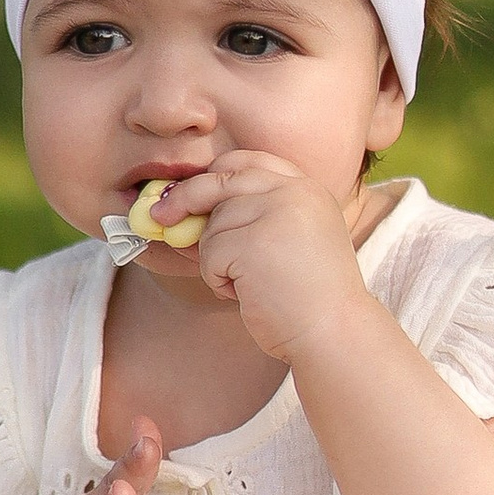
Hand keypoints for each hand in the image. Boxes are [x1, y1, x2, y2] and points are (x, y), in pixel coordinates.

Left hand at [143, 154, 369, 362]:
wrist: (334, 334)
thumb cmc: (306, 300)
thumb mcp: (283, 245)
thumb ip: (246, 221)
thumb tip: (182, 215)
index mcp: (307, 189)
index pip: (250, 160)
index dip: (215, 174)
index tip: (192, 188)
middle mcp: (294, 192)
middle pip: (221, 180)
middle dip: (184, 197)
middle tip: (159, 215)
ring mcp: (276, 212)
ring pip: (213, 225)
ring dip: (217, 260)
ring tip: (249, 284)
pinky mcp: (254, 240)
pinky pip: (210, 253)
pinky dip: (218, 279)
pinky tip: (247, 294)